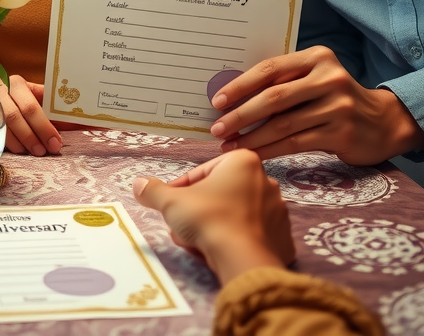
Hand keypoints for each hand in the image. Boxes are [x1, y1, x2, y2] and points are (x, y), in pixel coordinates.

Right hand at [0, 73, 61, 155]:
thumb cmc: (11, 97)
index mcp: (17, 84)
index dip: (46, 126)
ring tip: (36, 152)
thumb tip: (82, 121)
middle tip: (49, 150)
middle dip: (36, 135)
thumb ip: (49, 109)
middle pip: (18, 116)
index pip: (33, 106)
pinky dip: (7, 142)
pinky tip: (18, 149)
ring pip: (4, 124)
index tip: (57, 142)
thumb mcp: (29, 97)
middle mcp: (0, 90)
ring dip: (22, 141)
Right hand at [133, 149, 294, 285]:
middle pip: (219, 194)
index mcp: (243, 161)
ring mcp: (280, 213)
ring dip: (214, 226)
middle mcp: (266, 182)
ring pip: (235, 215)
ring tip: (197, 242)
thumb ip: (153, 190)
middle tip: (184, 225)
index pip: (202, 173)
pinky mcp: (284, 240)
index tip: (172, 205)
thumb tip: (139, 185)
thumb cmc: (209, 220)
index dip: (182, 189)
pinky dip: (236, 242)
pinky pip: (253, 237)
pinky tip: (221, 252)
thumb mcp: (171, 201)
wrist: (243, 261)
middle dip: (198, 210)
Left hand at [209, 46, 423, 164]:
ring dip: (251, 137)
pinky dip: (270, 149)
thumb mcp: (313, 78)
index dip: (241, 85)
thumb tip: (232, 95)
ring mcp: (338, 107)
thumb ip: (284, 81)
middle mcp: (329, 78)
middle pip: (274, 97)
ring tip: (229, 145)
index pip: (270, 69)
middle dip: (240, 114)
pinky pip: (296, 143)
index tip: (217, 100)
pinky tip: (254, 154)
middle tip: (218, 128)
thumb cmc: (334, 98)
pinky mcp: (342, 133)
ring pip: (283, 124)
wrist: (384, 122)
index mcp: (316, 57)